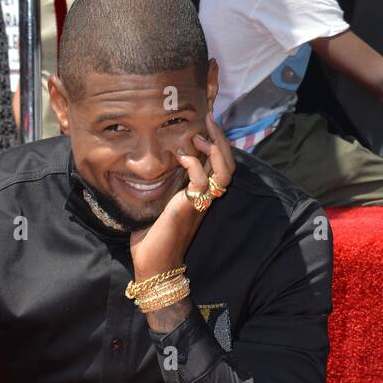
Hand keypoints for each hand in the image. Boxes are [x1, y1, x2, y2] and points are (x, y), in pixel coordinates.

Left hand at [129, 113, 234, 281]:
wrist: (153, 264)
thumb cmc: (153, 237)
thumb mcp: (160, 202)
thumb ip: (164, 183)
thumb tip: (155, 162)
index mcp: (201, 195)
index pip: (220, 165)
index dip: (218, 143)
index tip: (205, 124)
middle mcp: (205, 198)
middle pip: (229, 164)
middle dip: (220, 138)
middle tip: (208, 118)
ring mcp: (200, 203)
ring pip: (224, 171)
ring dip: (215, 149)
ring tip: (200, 136)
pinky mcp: (189, 207)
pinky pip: (200, 181)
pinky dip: (193, 164)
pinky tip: (181, 156)